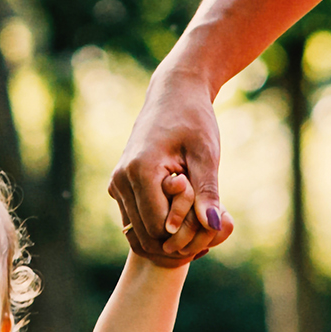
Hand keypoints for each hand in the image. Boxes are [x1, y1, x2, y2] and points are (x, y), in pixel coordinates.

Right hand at [109, 66, 232, 263]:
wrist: (174, 94)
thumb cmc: (194, 120)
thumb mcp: (207, 154)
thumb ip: (208, 191)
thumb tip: (214, 226)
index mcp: (140, 171)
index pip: (160, 227)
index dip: (186, 232)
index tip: (208, 216)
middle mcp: (120, 180)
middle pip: (147, 235)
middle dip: (176, 237)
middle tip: (204, 219)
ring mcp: (116, 185)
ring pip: (139, 232)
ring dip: (167, 232)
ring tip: (195, 212)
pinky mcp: (119, 187)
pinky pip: (136, 221)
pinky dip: (158, 224)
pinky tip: (183, 210)